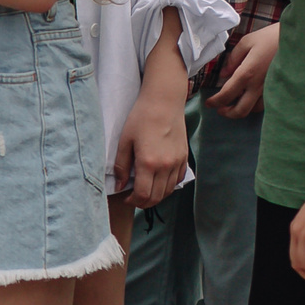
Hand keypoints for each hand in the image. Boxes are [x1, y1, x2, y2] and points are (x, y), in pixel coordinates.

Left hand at [114, 83, 188, 207]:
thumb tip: (120, 185)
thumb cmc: (141, 118)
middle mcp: (165, 166)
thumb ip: (121, 165)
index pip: (143, 195)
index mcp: (148, 163)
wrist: (163, 102)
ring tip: (145, 190)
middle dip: (144, 202)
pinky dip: (168, 186)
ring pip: (168, 191)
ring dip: (156, 196)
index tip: (127, 197)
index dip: (134, 201)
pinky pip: (178, 180)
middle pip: (157, 197)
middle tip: (134, 198)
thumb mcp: (124, 140)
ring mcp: (177, 162)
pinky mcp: (184, 157)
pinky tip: (159, 181)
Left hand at [207, 24, 279, 117]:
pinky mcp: (280, 90)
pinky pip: (265, 105)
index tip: (209, 103)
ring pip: (254, 110)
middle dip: (227, 113)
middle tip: (220, 109)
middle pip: (240, 111)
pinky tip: (251, 99)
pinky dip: (255, 105)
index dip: (215, 102)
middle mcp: (258, 86)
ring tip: (234, 104)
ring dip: (241, 110)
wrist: (298, 40)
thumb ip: (233, 58)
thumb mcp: (247, 42)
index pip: (227, 95)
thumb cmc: (271, 37)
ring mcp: (270, 91)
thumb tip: (225, 74)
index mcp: (247, 73)